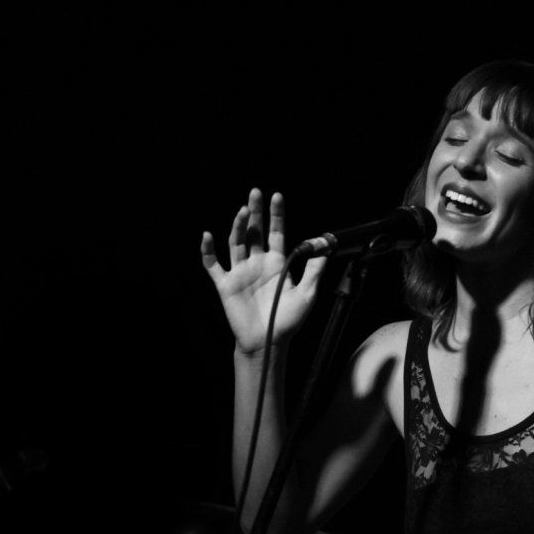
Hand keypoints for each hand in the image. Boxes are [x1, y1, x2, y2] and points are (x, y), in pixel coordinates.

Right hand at [201, 188, 324, 354]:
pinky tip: (208, 235)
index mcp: (276, 263)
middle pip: (255, 232)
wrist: (268, 341)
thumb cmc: (287, 319)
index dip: (276, 215)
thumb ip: (314, 271)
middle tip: (255, 192)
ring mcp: (240, 272)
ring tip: (243, 211)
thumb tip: (325, 250)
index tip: (277, 197)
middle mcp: (257, 263)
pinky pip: (213, 265)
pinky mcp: (226, 284)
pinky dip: (208, 250)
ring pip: (236, 243)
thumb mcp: (307, 294)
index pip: (276, 232)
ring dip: (238, 226)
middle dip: (256, 212)